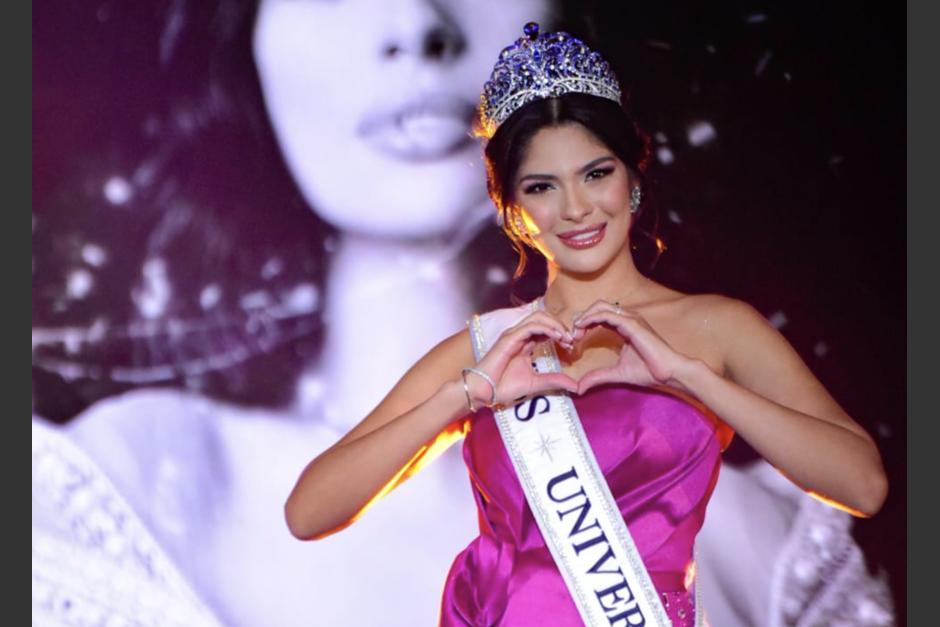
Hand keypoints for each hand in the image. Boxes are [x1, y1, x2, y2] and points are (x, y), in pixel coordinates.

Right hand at [468, 311, 578, 407]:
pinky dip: (546, 328)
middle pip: (543, 317)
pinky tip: (556, 336)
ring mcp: (513, 334)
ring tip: (565, 337)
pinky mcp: (509, 338)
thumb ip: (554, 381)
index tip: (571, 346)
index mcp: (525, 343)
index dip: (560, 333)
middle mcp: (519, 335)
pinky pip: (530, 326)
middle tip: (571, 339)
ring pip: (538, 317)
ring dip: (555, 324)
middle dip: (560, 325)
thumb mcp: (536, 383)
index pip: (545, 328)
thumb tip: (576, 386)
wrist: (484, 392)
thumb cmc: (504, 387)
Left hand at [571, 300, 692, 394]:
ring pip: (601, 307)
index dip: (585, 323)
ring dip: (585, 316)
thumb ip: (598, 377)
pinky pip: (607, 314)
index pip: (600, 316)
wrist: (669, 373)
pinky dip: (592, 318)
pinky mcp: (633, 324)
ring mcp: (631, 319)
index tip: (575, 338)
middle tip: (573, 334)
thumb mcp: (616, 373)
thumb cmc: (649, 371)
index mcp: (625, 327)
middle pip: (598, 306)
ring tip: (576, 331)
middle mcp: (628, 319)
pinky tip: (582, 327)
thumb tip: (579, 388)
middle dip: (582, 317)